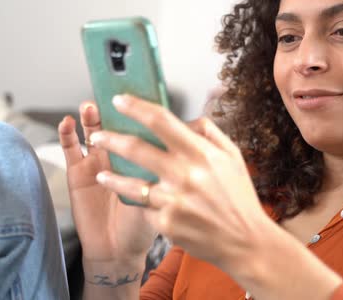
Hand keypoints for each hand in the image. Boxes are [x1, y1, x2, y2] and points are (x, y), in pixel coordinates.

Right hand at [58, 102, 157, 266]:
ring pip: (92, 129)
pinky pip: (70, 148)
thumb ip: (164, 174)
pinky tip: (67, 123)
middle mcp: (119, 154)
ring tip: (91, 107)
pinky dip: (66, 133)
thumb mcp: (160, 198)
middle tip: (113, 93)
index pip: (142, 126)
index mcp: (141, 158)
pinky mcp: (77, 171)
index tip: (142, 92)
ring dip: (91, 116)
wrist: (117, 251)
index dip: (141, 110)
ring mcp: (97, 160)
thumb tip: (176, 148)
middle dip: (114, 107)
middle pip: (116, 122)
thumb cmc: (141, 226)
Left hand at [88, 94, 269, 269]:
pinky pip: (146, 208)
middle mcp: (185, 175)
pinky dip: (143, 204)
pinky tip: (143, 204)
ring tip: (100, 172)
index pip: (161, 121)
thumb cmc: (239, 199)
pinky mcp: (166, 223)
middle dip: (110, 138)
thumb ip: (208, 133)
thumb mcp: (233, 156)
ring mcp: (173, 201)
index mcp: (201, 154)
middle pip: (136, 148)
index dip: (136, 107)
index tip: (119, 100)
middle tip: (97, 134)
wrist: (246, 242)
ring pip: (130, 183)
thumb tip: (185, 120)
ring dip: (111, 176)